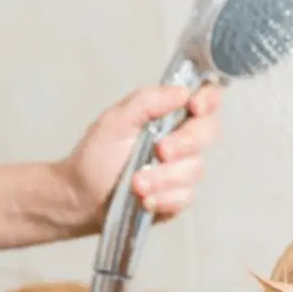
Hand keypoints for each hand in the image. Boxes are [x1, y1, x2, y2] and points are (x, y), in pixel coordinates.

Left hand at [56, 84, 221, 226]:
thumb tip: (182, 91)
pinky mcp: (180, 197)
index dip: (208, 100)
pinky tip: (145, 200)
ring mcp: (184, 169)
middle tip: (160, 151)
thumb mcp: (115, 121)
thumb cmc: (97, 155)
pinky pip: (186, 196)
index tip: (194, 107)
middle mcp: (184, 139)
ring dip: (163, 178)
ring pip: (194, 169)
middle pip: (209, 132)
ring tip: (135, 184)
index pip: (206, 100)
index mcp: (171, 114)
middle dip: (185, 143)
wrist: (83, 197)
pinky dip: (164, 198)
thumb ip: (147, 101)